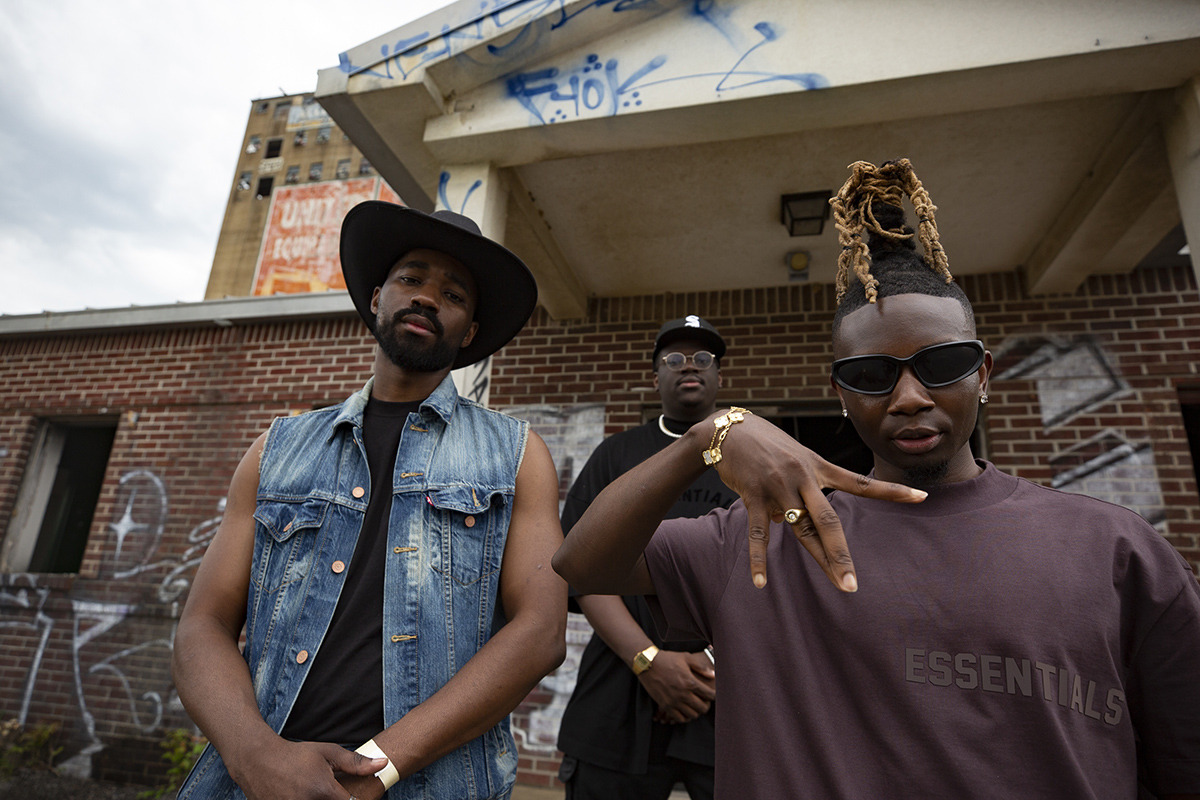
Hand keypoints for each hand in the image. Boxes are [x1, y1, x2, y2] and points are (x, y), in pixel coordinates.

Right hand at [228, 738, 385, 799]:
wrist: (258, 760)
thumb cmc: (296, 755)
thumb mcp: (328, 753)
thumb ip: (356, 763)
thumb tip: (383, 764)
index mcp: (323, 790)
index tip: (354, 794)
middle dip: (338, 799)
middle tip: (330, 791)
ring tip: (316, 791)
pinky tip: (305, 793)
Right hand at [637, 649, 715, 723]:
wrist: (647, 664)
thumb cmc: (668, 659)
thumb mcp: (686, 658)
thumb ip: (701, 667)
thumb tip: (713, 675)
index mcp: (690, 682)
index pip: (710, 695)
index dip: (713, 695)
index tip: (711, 693)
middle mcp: (683, 694)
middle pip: (703, 708)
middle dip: (706, 705)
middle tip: (703, 701)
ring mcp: (674, 701)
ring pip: (692, 715)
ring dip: (695, 711)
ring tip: (693, 705)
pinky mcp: (665, 706)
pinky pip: (679, 719)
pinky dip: (684, 716)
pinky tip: (683, 709)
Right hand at [708, 412, 925, 591]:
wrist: (729, 430)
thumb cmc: (765, 445)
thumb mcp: (795, 458)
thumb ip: (803, 489)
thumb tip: (794, 522)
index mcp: (819, 466)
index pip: (861, 482)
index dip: (892, 491)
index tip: (922, 497)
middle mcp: (803, 477)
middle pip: (829, 520)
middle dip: (843, 554)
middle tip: (855, 584)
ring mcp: (779, 487)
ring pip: (801, 530)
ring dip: (820, 560)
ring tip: (837, 586)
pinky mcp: (754, 495)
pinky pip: (758, 533)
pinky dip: (759, 560)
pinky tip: (760, 582)